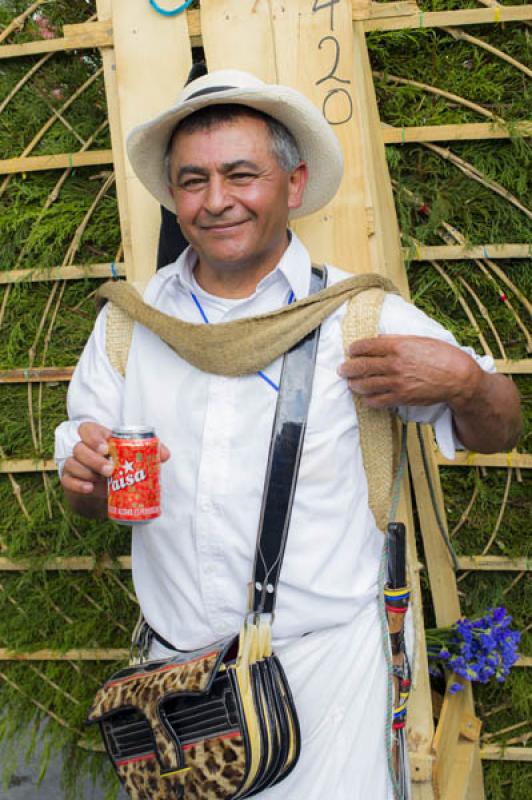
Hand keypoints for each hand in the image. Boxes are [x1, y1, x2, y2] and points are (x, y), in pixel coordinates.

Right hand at [61, 422, 170, 497]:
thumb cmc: (122, 466)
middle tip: (110, 470)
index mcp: (97, 438)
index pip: (87, 429)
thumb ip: (151, 452)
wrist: (107, 490)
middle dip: (94, 459)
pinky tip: (89, 488)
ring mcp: (74, 464)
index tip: (106, 447)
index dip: (93, 437)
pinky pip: (67, 480)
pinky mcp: (69, 480)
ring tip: (102, 482)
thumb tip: (165, 455)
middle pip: (79, 448)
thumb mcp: (135, 457)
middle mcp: (83, 449)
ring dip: (87, 472)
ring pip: (72, 463)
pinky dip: (78, 484)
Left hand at [338, 335, 480, 409]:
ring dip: (355, 384)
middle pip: (361, 366)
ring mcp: (396, 382)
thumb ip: (398, 340)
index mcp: (398, 345)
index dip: (354, 349)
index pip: (366, 346)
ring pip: (365, 384)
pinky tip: (366, 397)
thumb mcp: (420, 340)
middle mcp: (394, 363)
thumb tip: (380, 340)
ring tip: (352, 383)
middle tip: (343, 369)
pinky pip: (377, 400)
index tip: (351, 350)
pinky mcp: (401, 397)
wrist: (459, 377)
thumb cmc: (442, 355)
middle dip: (348, 368)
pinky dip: (368, 399)